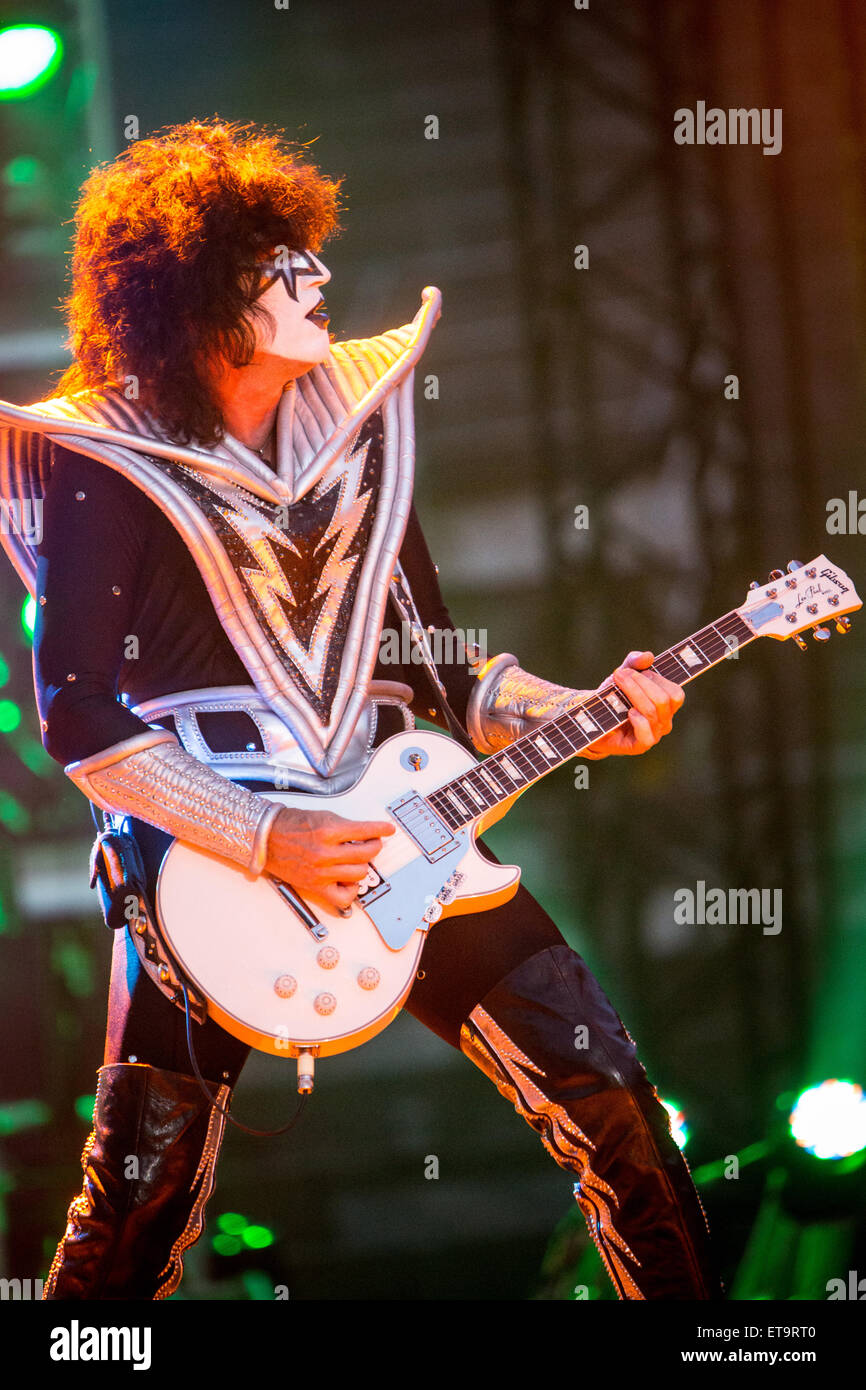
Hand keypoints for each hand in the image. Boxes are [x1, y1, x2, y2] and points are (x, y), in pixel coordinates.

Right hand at [264, 806, 394, 913]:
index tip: (388, 829)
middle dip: (374, 846)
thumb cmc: (290, 825)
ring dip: (362, 865)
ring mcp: (321, 872)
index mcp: (328, 831)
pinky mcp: (315, 886)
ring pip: (359, 873)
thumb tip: (366, 834)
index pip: (365, 831)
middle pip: (366, 854)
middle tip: (372, 843)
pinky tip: (349, 880)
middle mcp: (325, 853)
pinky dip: (351, 890)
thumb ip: (345, 827)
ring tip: (357, 859)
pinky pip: (344, 897)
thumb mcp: (322, 816)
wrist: (266, 838)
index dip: (381, 829)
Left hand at [584, 650, 683, 757]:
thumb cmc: (612, 697)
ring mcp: (654, 735)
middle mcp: (665, 721)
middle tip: (620, 674)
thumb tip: (648, 656)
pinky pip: (647, 735)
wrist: (592, 720)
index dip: (656, 679)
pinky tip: (628, 712)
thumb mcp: (622, 675)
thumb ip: (634, 663)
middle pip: (663, 700)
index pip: (675, 693)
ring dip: (633, 693)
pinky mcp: (640, 746)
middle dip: (640, 683)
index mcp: (667, 705)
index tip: (635, 670)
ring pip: (652, 712)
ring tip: (618, 684)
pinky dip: (638, 720)